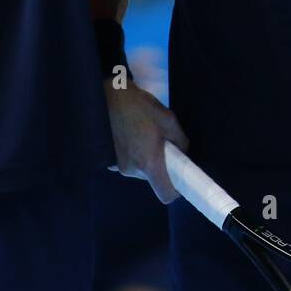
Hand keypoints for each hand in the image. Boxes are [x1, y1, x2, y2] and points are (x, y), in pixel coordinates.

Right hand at [104, 79, 188, 202]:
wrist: (107, 95)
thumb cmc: (139, 106)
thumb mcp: (168, 119)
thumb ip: (180, 140)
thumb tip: (183, 152)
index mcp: (148, 163)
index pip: (165, 194)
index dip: (175, 190)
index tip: (178, 177)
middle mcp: (132, 170)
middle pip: (152, 179)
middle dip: (159, 165)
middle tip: (161, 143)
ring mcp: (118, 165)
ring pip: (140, 169)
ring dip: (145, 157)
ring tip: (143, 134)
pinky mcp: (109, 159)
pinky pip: (128, 162)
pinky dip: (133, 153)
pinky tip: (131, 135)